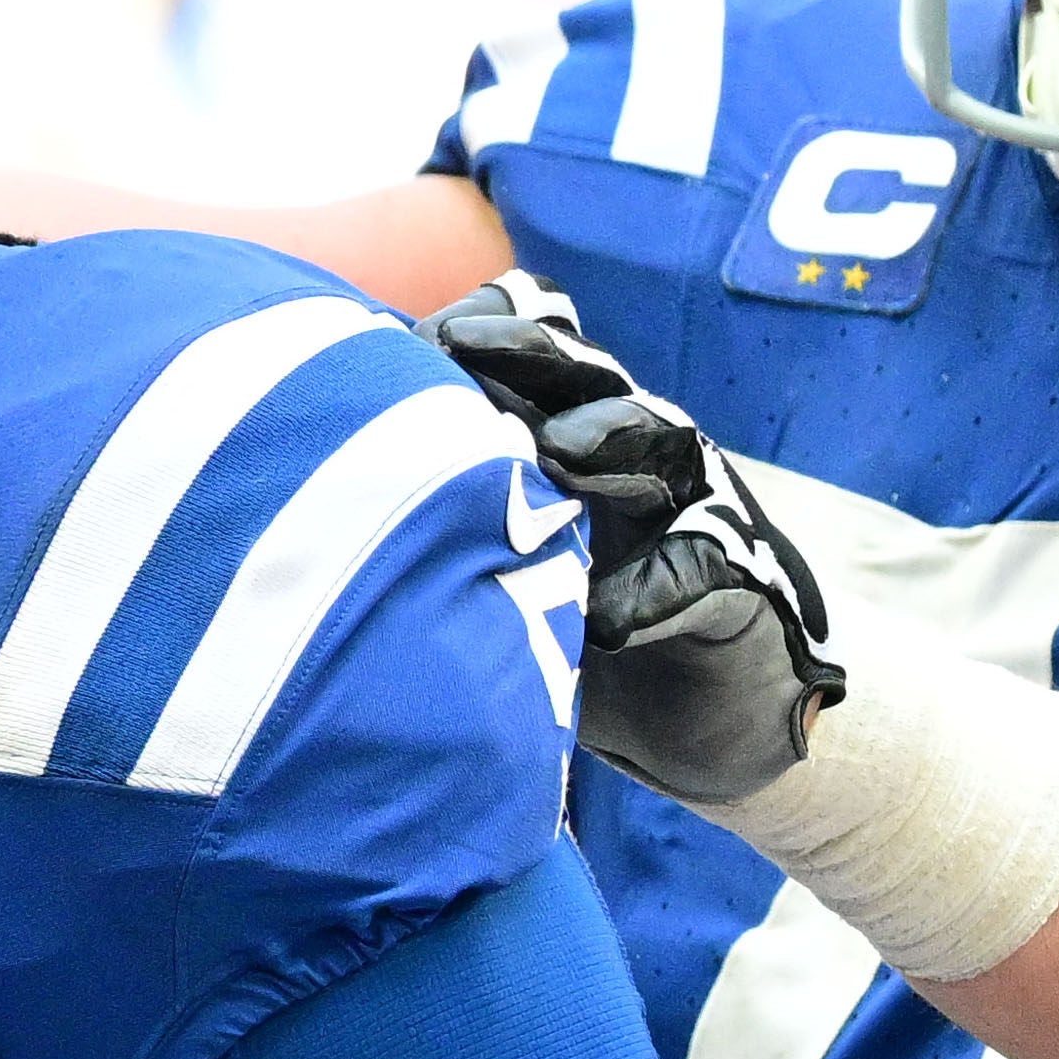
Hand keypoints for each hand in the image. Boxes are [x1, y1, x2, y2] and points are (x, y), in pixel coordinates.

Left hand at [432, 277, 840, 810]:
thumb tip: (317, 475)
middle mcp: (641, 455)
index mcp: (580, 433)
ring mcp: (697, 508)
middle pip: (593, 375)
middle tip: (464, 346)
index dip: (483, 328)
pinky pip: (703, 568)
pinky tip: (603, 620)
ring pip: (663, 442)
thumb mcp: (500, 567)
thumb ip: (445, 517)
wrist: (700, 730)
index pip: (538, 353)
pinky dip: (652, 590)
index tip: (409, 332)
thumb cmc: (580, 638)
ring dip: (610, 439)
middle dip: (530, 351)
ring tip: (558, 455)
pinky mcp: (740, 582)